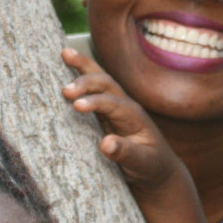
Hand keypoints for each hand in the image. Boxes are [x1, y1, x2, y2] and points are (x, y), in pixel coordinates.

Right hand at [61, 48, 179, 191]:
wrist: (158, 170)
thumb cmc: (151, 167)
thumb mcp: (143, 164)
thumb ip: (126, 154)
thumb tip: (106, 143)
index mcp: (134, 116)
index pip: (113, 103)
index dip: (95, 102)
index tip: (76, 106)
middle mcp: (125, 106)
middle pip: (107, 84)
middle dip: (86, 82)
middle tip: (65, 90)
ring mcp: (114, 107)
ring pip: (99, 81)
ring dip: (83, 67)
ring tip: (65, 52)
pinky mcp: (104, 114)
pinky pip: (91, 92)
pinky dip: (79, 78)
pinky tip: (65, 66)